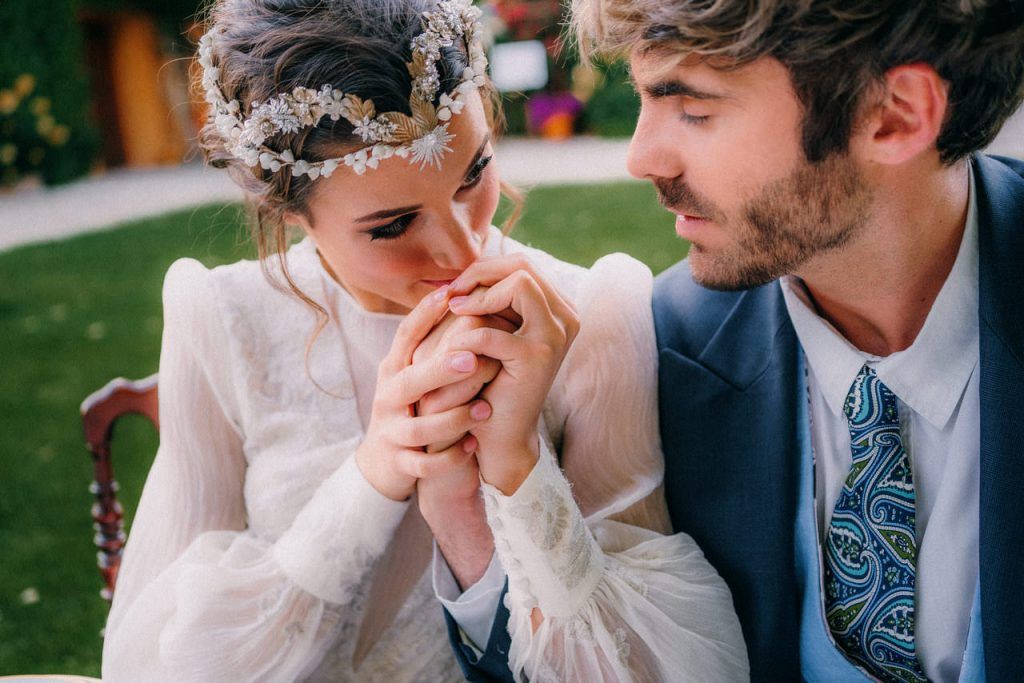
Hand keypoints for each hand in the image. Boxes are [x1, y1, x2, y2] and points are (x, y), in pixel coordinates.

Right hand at [355, 286, 493, 501]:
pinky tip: (473, 445)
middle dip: (440, 370)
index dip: (424, 315)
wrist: (384, 462)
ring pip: (420, 428)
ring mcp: (392, 432)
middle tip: (472, 359)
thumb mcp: (415, 371)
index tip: (450, 295)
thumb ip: (435, 340)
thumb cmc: (411, 405)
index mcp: (395, 369)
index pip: (406, 337)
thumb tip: (462, 291)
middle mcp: (389, 397)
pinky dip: (450, 458)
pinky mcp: (400, 463)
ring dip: (454, 418)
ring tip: (485, 409)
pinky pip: (424, 465)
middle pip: (410, 382)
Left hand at [444, 255, 579, 493]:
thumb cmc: (490, 379)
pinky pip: (492, 331)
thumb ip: (492, 298)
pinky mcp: (537, 358)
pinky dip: (466, 337)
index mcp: (559, 308)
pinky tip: (452, 351)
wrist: (499, 432)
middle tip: (452, 295)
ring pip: (519, 283)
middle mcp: (567, 317)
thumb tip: (467, 266)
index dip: (485, 268)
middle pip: (523, 266)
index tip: (457, 287)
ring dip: (478, 297)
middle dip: (480, 275)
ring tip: (454, 313)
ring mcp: (556, 336)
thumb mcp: (494, 330)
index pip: (522, 264)